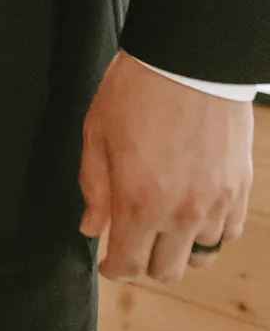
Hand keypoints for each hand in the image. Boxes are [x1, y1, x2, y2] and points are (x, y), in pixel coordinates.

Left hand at [79, 50, 254, 280]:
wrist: (188, 60)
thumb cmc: (137, 91)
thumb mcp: (97, 134)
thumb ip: (94, 187)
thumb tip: (91, 227)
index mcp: (140, 203)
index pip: (128, 266)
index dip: (114, 269)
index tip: (107, 260)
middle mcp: (181, 214)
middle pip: (165, 271)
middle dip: (143, 264)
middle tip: (131, 241)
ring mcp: (215, 204)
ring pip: (199, 256)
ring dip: (178, 249)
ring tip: (163, 226)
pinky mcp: (238, 188)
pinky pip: (227, 232)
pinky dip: (210, 232)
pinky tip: (193, 212)